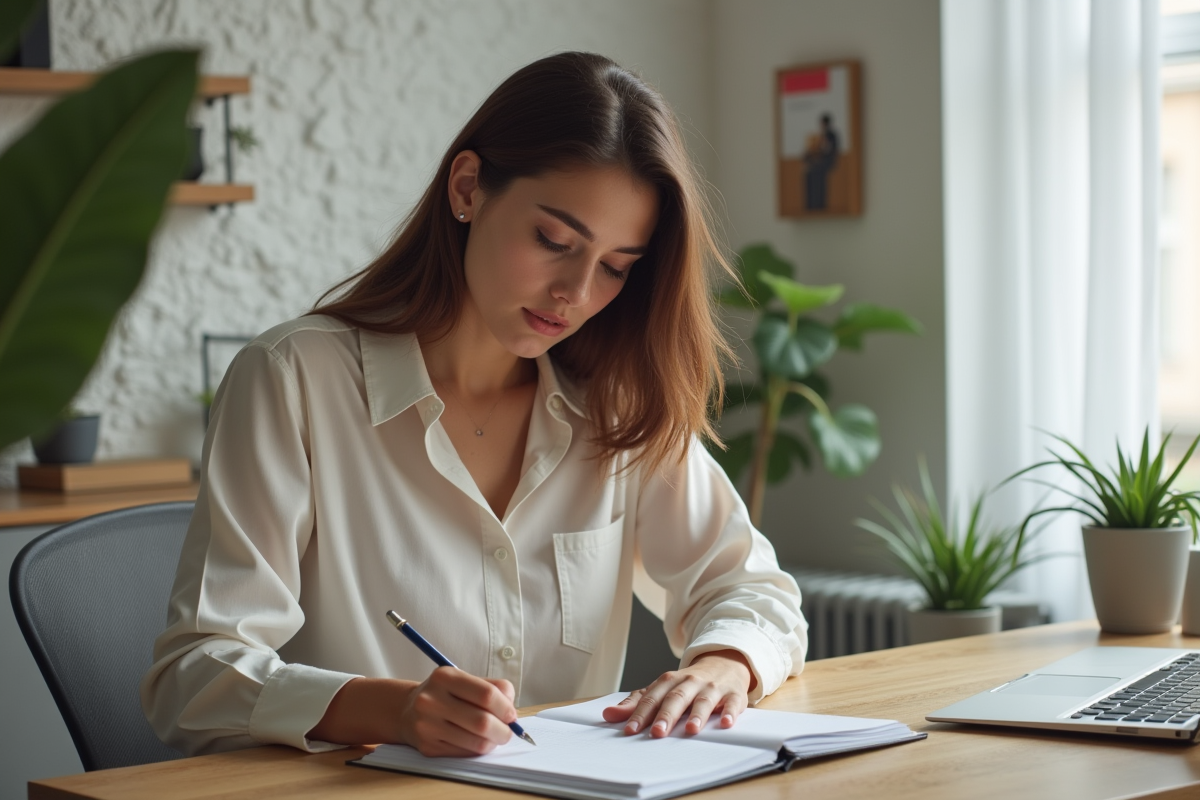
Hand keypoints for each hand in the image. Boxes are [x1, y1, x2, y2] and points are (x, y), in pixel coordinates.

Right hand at [307, 669, 516, 756]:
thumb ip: (492, 688)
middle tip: (508, 732)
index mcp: (445, 676)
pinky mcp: (427, 746)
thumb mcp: (464, 680)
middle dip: (503, 730)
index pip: (486, 694)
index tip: (512, 715)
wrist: (406, 710)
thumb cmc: (445, 693)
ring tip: (494, 737)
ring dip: (492, 742)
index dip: (505, 707)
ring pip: (475, 742)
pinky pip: (463, 753)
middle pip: (482, 722)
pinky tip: (476, 741)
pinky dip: (477, 749)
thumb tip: (511, 710)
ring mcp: (427, 725)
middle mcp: (432, 700)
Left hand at [602, 649, 755, 737]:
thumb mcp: (662, 689)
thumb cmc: (687, 683)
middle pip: (676, 698)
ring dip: (697, 714)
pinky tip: (726, 724)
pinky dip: (730, 713)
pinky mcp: (734, 694)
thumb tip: (608, 715)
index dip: (640, 714)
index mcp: (669, 681)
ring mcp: (713, 687)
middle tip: (656, 733)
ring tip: (690, 730)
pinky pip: (733, 703)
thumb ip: (636, 703)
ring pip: (704, 699)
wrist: (723, 663)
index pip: (652, 698)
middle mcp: (690, 682)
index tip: (629, 730)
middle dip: (666, 716)